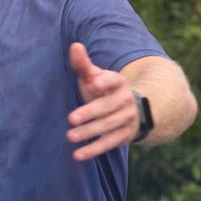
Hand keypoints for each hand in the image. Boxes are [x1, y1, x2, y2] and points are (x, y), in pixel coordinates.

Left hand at [66, 42, 139, 159]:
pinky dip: (94, 149)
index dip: (106, 81)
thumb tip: (74, 46)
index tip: (95, 83)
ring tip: (70, 137)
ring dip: (89, 132)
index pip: (114, 80)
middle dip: (90, 113)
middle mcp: (125, 100)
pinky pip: (109, 143)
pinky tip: (77, 155)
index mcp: (118, 83)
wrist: (131, 110)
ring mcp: (126, 119)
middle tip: (71, 119)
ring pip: (107, 126)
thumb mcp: (94, 76)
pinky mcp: (124, 136)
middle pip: (107, 107)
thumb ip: (83, 64)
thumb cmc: (103, 90)